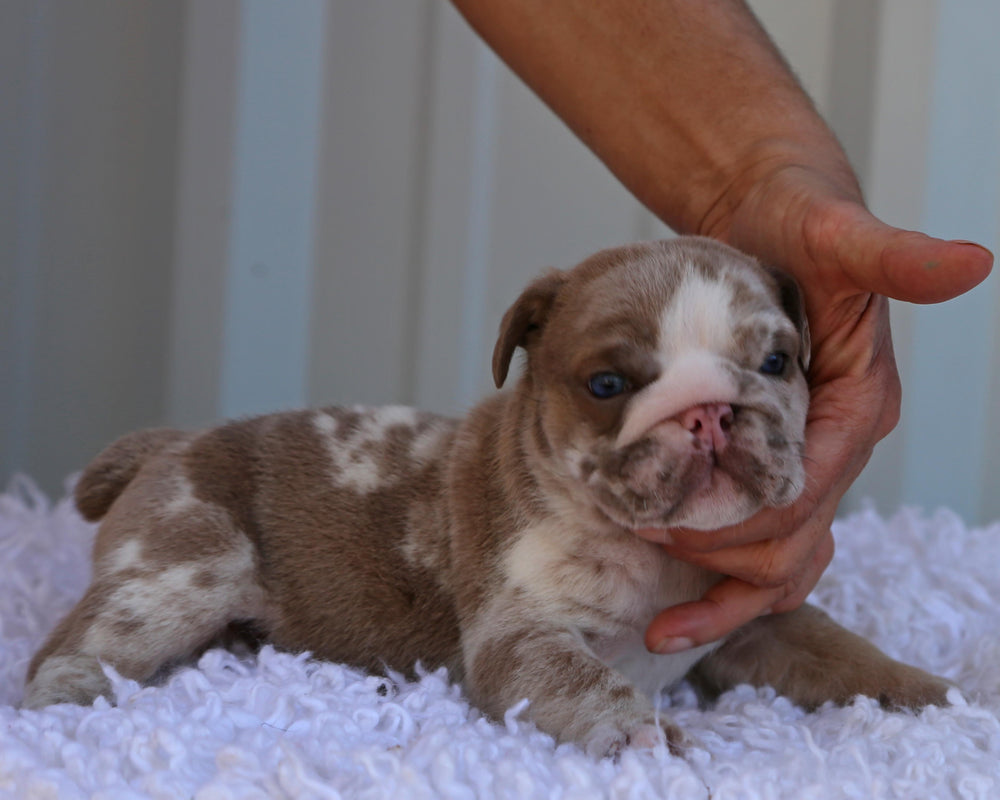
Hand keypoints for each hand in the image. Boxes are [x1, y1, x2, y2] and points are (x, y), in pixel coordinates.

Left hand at [642, 161, 992, 653]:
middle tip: (648, 535)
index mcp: (857, 408)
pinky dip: (722, 584)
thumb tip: (971, 261)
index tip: (672, 518)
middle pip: (793, 541)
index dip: (743, 517)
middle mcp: (836, 448)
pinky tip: (675, 606)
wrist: (767, 218)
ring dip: (726, 598)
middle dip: (722, 553)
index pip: (809, 491)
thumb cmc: (797, 225)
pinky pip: (761, 548)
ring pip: (784, 564)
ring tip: (663, 622)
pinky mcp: (773, 470)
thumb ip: (890, 256)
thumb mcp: (834, 233)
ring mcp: (806, 466)